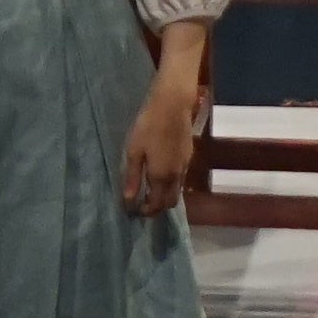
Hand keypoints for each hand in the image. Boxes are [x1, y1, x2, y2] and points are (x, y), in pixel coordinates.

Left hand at [119, 86, 200, 217]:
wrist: (173, 106)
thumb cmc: (148, 126)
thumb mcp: (134, 151)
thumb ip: (132, 177)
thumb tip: (129, 200)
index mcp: (161, 177)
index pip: (157, 205)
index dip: (147, 211)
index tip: (135, 210)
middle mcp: (176, 177)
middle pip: (170, 202)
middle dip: (157, 208)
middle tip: (143, 203)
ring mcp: (185, 166)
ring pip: (177, 191)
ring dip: (165, 196)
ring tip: (150, 189)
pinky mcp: (189, 156)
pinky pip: (181, 179)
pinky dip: (171, 185)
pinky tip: (161, 174)